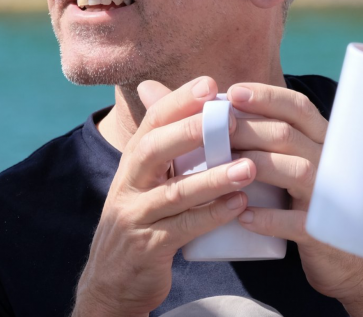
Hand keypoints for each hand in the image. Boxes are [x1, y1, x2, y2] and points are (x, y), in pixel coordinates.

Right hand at [73, 77, 255, 316]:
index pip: (153, 120)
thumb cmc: (144, 216)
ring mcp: (135, 215)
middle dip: (192, 131)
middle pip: (154, 148)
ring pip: (174, 191)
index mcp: (133, 159)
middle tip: (232, 120)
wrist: (113, 279)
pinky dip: (212, 215)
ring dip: (214, 177)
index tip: (210, 84)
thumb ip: (168, 143)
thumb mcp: (148, 176)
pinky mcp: (147, 247)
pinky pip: (182, 228)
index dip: (179, 100)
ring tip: (249, 167)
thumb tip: (172, 95)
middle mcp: (129, 182)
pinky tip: (239, 205)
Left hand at [227, 84, 362, 313]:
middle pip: (286, 135)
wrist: (357, 264)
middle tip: (211, 131)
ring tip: (219, 168)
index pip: (298, 107)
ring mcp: (330, 198)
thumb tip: (228, 118)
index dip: (266, 96)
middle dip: (245, 128)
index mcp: (324, 142)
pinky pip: (294, 222)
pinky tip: (241, 215)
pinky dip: (266, 218)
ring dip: (252, 165)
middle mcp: (331, 163)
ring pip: (293, 170)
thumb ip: (279, 143)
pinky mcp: (325, 234)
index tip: (233, 92)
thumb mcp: (304, 166)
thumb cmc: (314, 205)